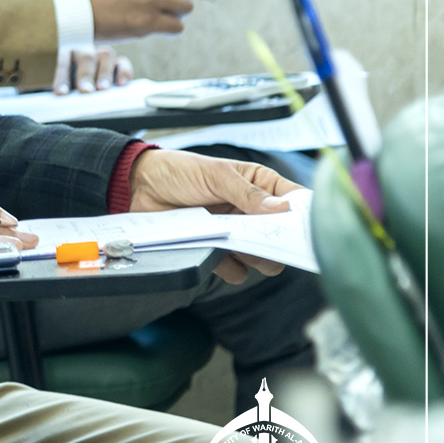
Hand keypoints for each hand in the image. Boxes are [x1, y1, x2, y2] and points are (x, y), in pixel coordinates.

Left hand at [54, 48, 133, 94]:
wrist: (84, 88)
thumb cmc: (70, 88)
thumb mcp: (65, 88)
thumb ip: (67, 92)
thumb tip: (68, 100)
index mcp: (66, 55)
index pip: (63, 63)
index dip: (62, 78)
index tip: (61, 93)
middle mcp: (85, 51)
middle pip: (86, 57)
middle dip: (85, 75)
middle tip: (85, 91)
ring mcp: (102, 55)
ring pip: (106, 55)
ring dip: (104, 73)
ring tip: (103, 89)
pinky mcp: (119, 63)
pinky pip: (123, 63)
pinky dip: (123, 72)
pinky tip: (121, 85)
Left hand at [128, 148, 301, 283]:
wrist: (139, 186)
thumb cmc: (179, 171)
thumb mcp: (216, 175)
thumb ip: (247, 193)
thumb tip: (283, 209)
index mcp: (261, 186)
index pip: (296, 203)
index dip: (304, 218)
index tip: (303, 230)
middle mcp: (252, 213)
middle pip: (282, 239)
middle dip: (276, 242)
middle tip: (260, 239)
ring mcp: (235, 234)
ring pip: (262, 259)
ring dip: (253, 257)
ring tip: (232, 242)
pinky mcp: (215, 250)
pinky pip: (234, 271)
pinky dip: (227, 266)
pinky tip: (212, 250)